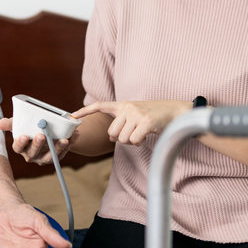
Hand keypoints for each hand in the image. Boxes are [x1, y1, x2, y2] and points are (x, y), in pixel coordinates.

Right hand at [0, 118, 70, 164]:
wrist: (46, 130)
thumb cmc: (30, 127)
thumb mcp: (20, 123)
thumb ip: (11, 123)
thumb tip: (0, 123)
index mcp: (21, 147)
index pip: (18, 147)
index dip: (20, 143)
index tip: (24, 136)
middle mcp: (31, 155)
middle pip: (33, 153)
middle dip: (38, 145)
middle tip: (42, 135)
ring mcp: (43, 158)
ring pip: (49, 157)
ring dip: (57, 149)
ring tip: (63, 140)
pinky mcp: (55, 158)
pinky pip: (61, 154)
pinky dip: (68, 146)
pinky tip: (73, 137)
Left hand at [71, 100, 190, 144]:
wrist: (175, 111)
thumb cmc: (153, 116)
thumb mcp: (135, 115)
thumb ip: (121, 123)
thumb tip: (110, 137)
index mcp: (122, 104)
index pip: (99, 105)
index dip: (85, 111)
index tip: (72, 116)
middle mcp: (127, 107)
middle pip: (112, 132)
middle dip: (120, 138)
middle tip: (133, 135)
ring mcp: (136, 114)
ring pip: (122, 138)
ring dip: (131, 142)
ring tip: (141, 134)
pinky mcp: (146, 122)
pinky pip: (134, 141)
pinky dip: (139, 143)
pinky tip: (146, 136)